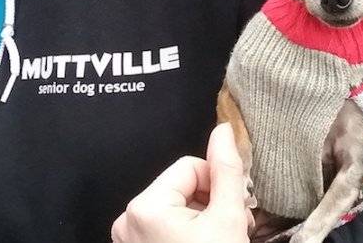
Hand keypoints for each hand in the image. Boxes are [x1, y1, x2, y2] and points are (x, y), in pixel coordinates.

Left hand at [111, 123, 252, 242]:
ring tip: (221, 238)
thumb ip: (227, 170)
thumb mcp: (228, 218)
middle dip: (211, 201)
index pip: (191, 166)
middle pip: (182, 186)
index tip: (234, 208)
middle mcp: (128, 220)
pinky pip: (164, 225)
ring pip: (176, 206)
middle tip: (233, 224)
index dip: (217, 184)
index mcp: (146, 207)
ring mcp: (129, 238)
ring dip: (202, 216)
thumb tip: (224, 130)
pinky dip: (186, 231)